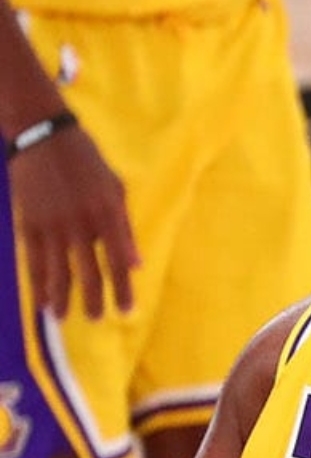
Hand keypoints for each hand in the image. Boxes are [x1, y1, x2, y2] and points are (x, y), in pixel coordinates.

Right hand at [7, 125, 139, 317]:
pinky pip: (34, 261)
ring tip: (65, 319)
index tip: (126, 310)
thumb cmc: (87, 162)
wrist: (44, 137)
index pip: (117, 260)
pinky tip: (42, 300)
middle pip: (88, 271)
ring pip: (58, 270)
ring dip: (62, 297)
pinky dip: (38, 282)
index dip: (122, 288)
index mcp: (107, 213)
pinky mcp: (29, 223)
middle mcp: (81, 223)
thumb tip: (135, 264)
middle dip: (93, 299)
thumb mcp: (116, 188)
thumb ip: (125, 228)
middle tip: (96, 320)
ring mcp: (52, 225)